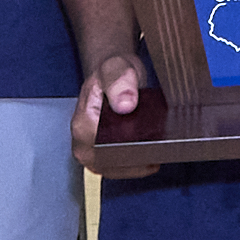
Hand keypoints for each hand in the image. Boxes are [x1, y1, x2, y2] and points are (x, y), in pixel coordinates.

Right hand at [73, 47, 154, 169]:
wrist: (112, 75)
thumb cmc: (113, 72)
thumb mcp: (116, 68)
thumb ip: (120, 82)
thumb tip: (125, 105)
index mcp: (82, 123)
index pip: (107, 147)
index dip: (132, 144)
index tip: (150, 137)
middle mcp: (81, 143)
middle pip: (113, 162)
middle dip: (137, 155)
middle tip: (158, 143)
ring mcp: (89, 155)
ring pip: (118, 170)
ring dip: (139, 162)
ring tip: (157, 149)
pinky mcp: (100, 160)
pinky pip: (120, 171)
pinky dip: (137, 165)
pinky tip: (151, 155)